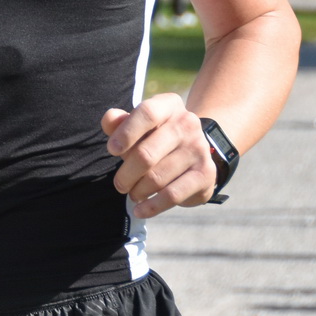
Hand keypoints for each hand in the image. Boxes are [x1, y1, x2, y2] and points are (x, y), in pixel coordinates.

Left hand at [102, 93, 216, 217]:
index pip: (147, 113)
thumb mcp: (136, 125)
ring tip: (132, 193)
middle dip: (126, 174)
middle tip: (119, 184)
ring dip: (138, 190)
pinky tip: (140, 210)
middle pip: (146, 153)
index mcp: (168, 105)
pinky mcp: (205, 174)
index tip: (111, 150)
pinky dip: (152, 206)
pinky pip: (173, 195)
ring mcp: (198, 149)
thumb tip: (110, 121)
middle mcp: (187, 123)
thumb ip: (118, 122)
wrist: (194, 151)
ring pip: (157, 177)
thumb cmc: (153, 136)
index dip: (126, 132)